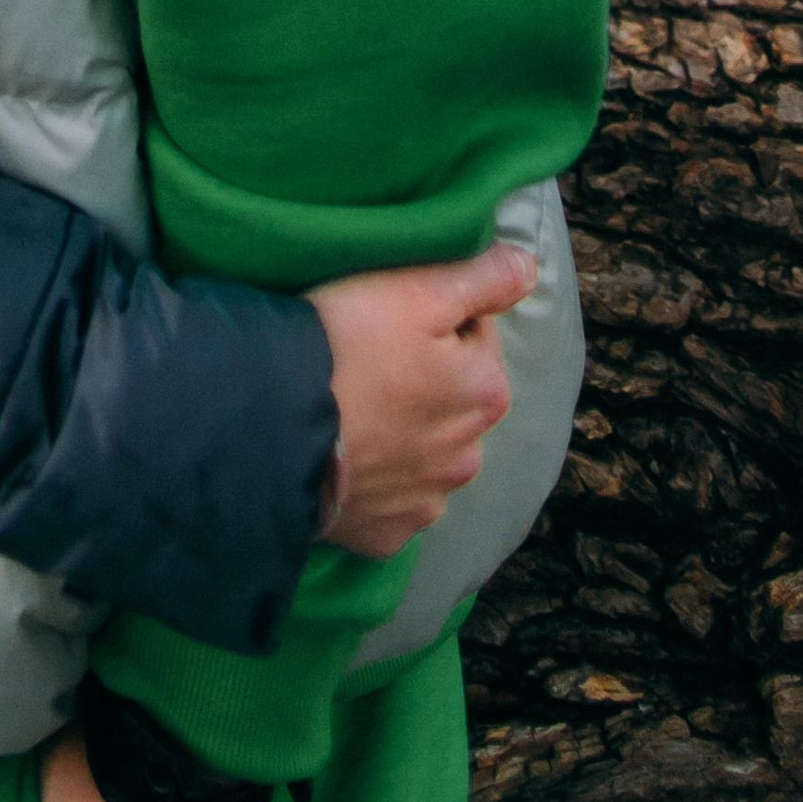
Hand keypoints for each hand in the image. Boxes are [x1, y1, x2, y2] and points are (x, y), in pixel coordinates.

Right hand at [307, 238, 534, 558]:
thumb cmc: (344, 346)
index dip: (433, 316)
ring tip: (352, 411)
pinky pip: (390, 500)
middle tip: (367, 359)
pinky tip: (344, 458)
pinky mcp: (386, 535)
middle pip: (452, 399)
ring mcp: (427, 502)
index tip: (388, 312)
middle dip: (425, 380)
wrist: (272, 427)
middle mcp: (469, 457)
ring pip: (426, 455)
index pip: (474, 335)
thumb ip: (482, 278)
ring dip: (404, 435)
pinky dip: (375, 481)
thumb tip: (530, 266)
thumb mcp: (414, 291)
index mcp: (486, 392)